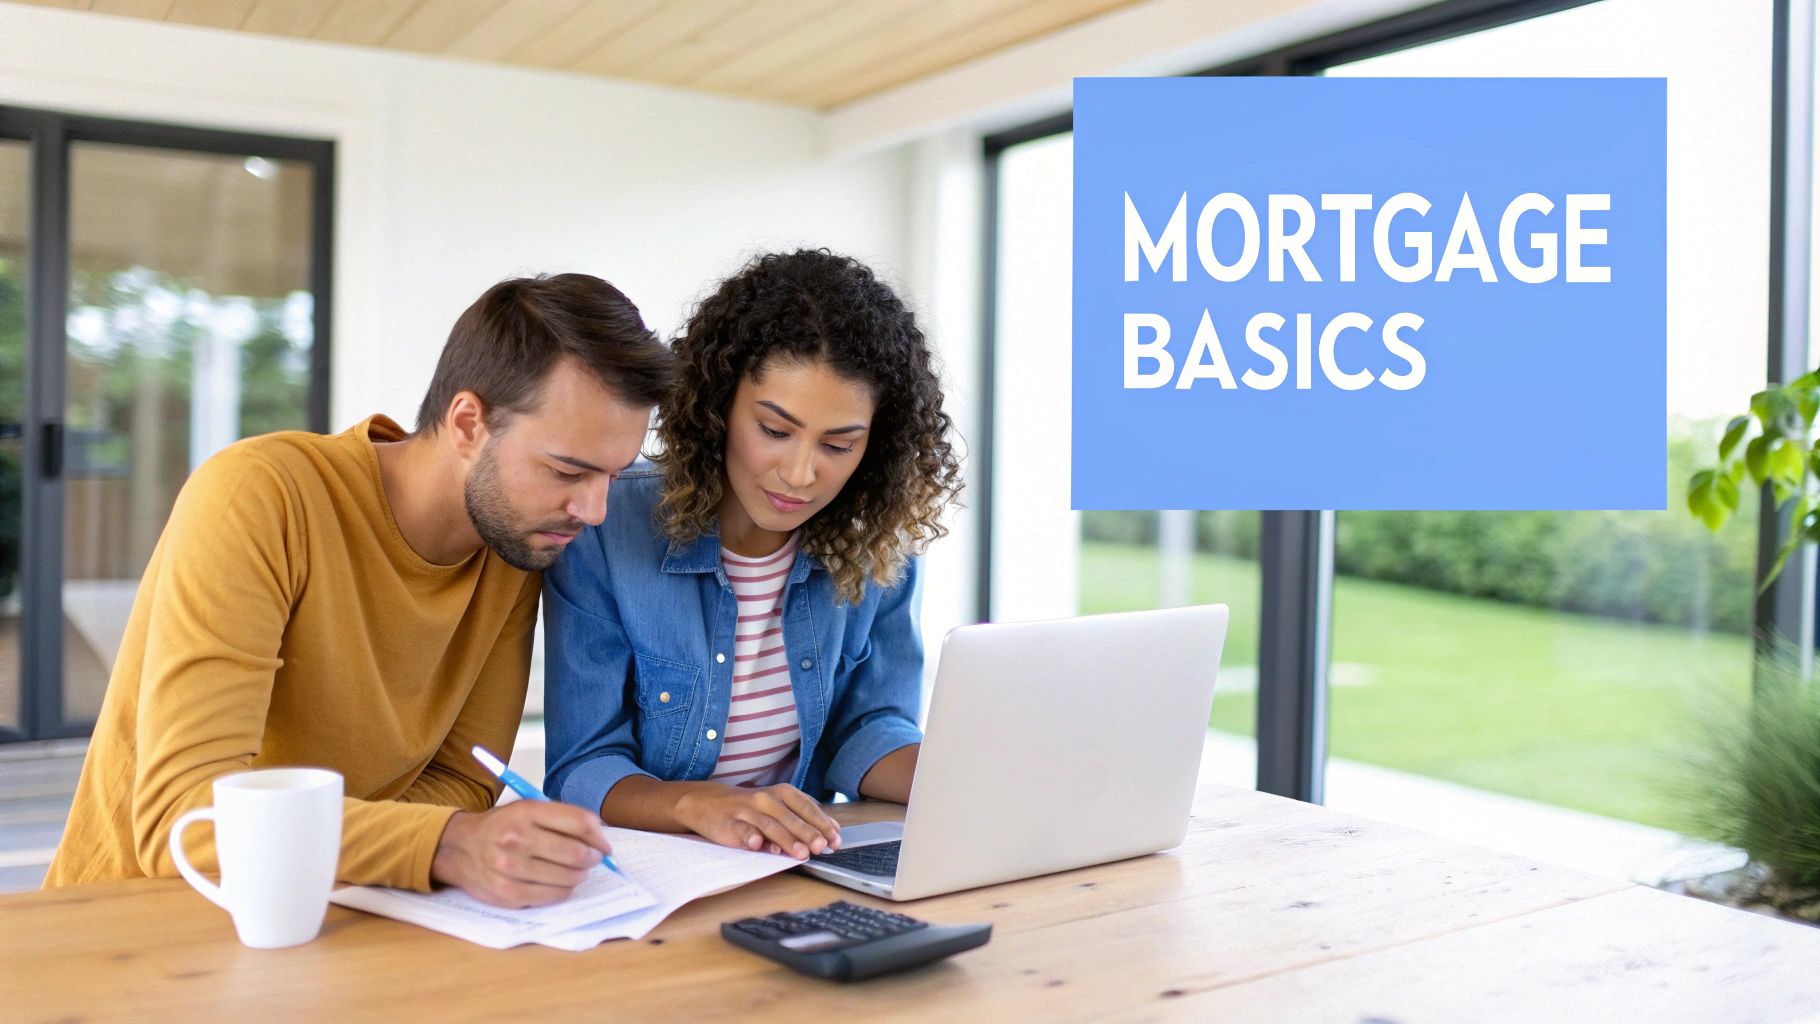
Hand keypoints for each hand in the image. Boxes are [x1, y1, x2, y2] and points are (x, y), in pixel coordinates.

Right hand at [430, 801, 613, 907]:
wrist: (459, 847)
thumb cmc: (502, 826)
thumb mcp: (528, 808)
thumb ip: (563, 817)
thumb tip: (601, 836)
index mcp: (526, 811)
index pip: (579, 823)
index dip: (599, 836)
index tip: (605, 845)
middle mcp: (517, 838)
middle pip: (577, 853)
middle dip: (593, 858)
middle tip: (593, 859)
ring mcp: (510, 868)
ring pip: (569, 878)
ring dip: (579, 875)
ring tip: (574, 871)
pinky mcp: (508, 893)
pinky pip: (553, 896)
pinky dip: (563, 891)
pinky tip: (558, 883)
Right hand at [673, 782, 841, 859]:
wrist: (708, 802)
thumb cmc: (750, 807)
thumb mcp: (778, 805)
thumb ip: (802, 817)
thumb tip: (832, 832)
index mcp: (782, 793)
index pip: (806, 807)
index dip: (822, 823)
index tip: (835, 840)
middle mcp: (766, 799)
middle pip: (791, 817)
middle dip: (808, 833)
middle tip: (821, 847)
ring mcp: (747, 811)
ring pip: (770, 825)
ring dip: (786, 840)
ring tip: (800, 853)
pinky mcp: (730, 824)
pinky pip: (742, 831)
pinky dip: (751, 837)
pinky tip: (759, 845)